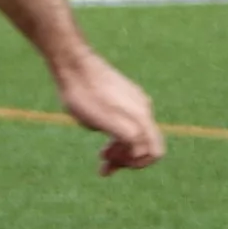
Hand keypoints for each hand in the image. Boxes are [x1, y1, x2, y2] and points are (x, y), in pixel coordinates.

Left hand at [50, 49, 163, 174]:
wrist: (73, 64)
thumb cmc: (84, 94)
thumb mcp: (104, 121)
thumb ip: (128, 136)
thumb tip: (142, 151)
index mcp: (141, 116)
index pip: (155, 151)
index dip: (136, 164)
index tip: (114, 162)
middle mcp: (143, 109)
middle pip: (145, 146)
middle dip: (126, 159)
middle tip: (103, 163)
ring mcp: (135, 102)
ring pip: (136, 135)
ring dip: (121, 150)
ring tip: (101, 155)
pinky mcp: (125, 97)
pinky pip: (129, 123)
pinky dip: (118, 135)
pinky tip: (101, 135)